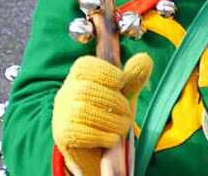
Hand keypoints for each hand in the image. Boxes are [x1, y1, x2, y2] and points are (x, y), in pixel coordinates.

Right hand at [52, 54, 153, 175]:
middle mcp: (65, 92)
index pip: (84, 66)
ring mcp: (61, 114)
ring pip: (83, 111)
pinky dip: (103, 136)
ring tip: (122, 127)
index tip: (122, 84)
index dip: (107, 72)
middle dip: (114, 101)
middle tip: (127, 113)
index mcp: (77, 78)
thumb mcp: (123, 95)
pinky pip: (81, 132)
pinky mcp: (64, 135)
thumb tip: (145, 58)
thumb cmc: (108, 117)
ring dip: (111, 121)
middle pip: (86, 90)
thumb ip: (132, 78)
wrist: (96, 150)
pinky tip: (112, 139)